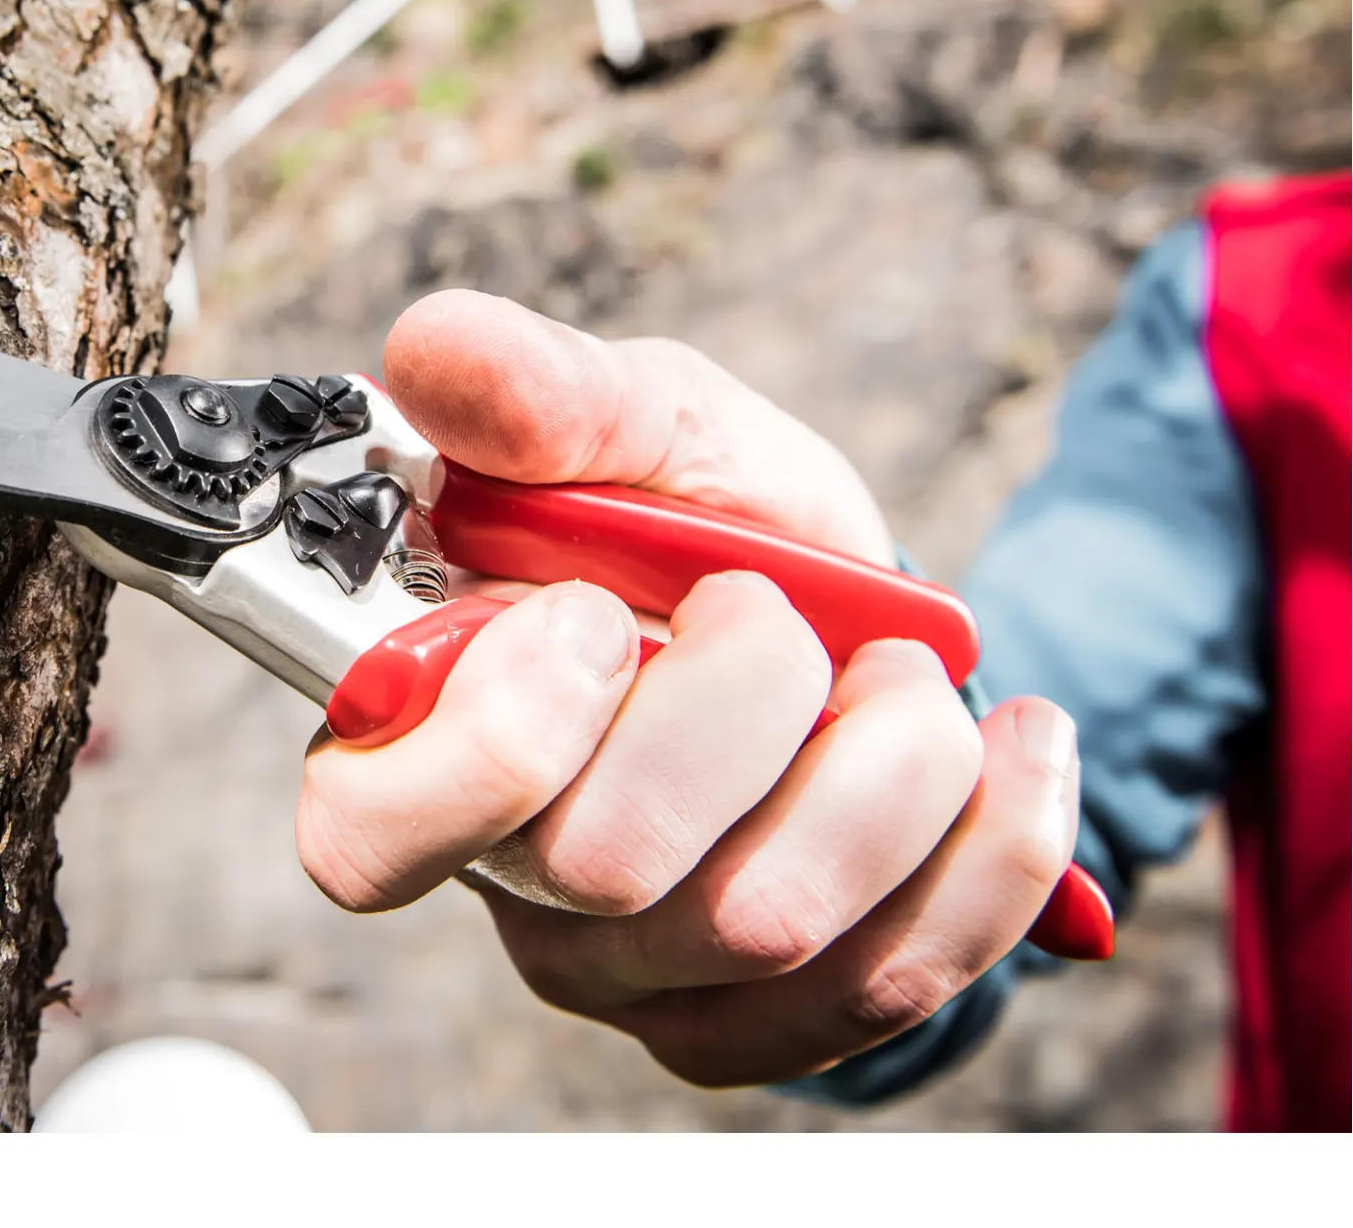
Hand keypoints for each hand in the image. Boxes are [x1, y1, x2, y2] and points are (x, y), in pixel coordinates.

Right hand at [294, 289, 1081, 1086]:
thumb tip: (435, 351)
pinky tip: (1007, 747)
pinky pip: (895, 982)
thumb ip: (545, 393)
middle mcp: (514, 888)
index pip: (367, 837)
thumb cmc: (706, 519)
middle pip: (607, 866)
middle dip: (744, 693)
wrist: (846, 621)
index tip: (594, 612)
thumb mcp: (638, 424)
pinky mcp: (771, 1023)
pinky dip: (989, 842)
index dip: (495, 737)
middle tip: (769, 605)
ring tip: (895, 668)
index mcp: (427, 744)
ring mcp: (642, 977)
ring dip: (884, 754)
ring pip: (769, 926)